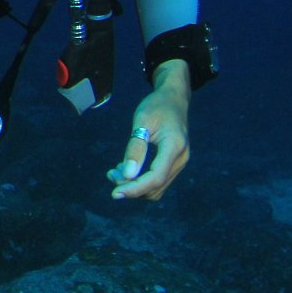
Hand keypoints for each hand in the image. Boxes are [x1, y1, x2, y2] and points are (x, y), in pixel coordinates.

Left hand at [108, 60, 191, 199]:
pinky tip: (125, 169)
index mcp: (174, 146)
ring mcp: (179, 162)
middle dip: (132, 186)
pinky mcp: (174, 163)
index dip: (135, 189)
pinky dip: (141, 180)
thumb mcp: (142, 121)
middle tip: (110, 175)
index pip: (155, 177)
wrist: (174, 99)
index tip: (115, 193)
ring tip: (115, 172)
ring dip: (135, 185)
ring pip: (157, 187)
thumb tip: (127, 175)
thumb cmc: (157, 106)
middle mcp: (181, 159)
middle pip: (156, 186)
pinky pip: (158, 179)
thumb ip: (135, 147)